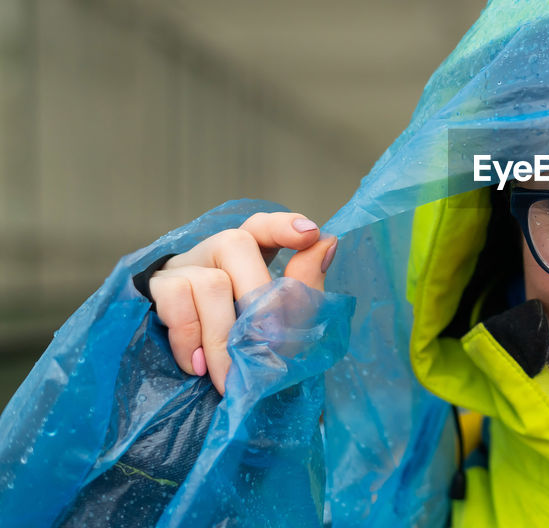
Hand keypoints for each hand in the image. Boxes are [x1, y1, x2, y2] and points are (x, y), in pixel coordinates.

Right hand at [147, 212, 337, 393]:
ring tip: (227, 376)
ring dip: (222, 335)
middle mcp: (213, 254)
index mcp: (247, 256)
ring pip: (209, 280)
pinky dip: (189, 336)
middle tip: (266, 347)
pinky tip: (197, 365)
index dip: (281, 225)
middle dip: (256, 300)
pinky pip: (174, 297)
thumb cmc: (241, 350)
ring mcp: (181, 268)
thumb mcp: (280, 325)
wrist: (192, 391)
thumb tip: (327, 243)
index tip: (309, 234)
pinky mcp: (153, 289)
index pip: (261, 226)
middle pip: (236, 246)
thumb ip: (302, 287)